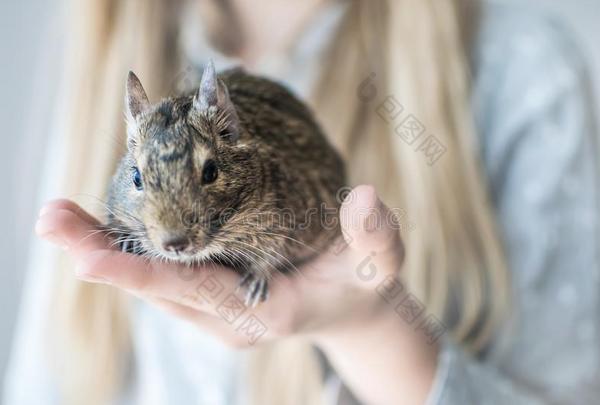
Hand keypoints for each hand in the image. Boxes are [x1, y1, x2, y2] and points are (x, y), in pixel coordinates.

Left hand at [35, 185, 404, 346]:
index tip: (92, 260)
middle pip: (157, 284)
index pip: (199, 291)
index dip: (148, 274)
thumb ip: (375, 235)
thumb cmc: (361, 283)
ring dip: (103, 248)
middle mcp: (225, 314)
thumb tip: (366, 196)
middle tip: (52, 221)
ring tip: (57, 218)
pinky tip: (94, 221)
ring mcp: (212, 304)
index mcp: (264, 312)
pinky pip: (161, 267)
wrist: (347, 304)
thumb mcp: (377, 263)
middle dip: (102, 255)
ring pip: (151, 276)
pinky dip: (125, 245)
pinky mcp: (205, 287)